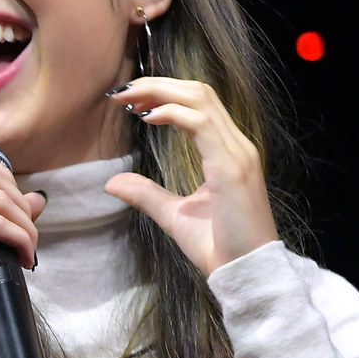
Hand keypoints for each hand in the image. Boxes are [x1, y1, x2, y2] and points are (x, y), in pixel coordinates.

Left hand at [100, 77, 277, 276]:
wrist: (246, 273)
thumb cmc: (219, 246)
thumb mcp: (173, 215)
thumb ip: (147, 194)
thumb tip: (112, 182)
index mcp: (227, 152)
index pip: (199, 104)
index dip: (164, 93)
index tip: (129, 100)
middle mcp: (236, 146)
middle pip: (199, 92)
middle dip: (158, 84)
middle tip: (121, 92)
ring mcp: (237, 154)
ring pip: (201, 100)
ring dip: (160, 92)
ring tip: (128, 98)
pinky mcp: (231, 168)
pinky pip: (201, 125)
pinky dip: (172, 113)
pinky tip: (147, 117)